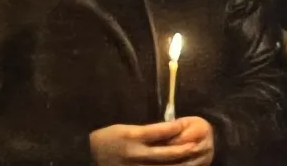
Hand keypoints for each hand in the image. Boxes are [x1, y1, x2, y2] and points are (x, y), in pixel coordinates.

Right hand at [88, 118, 212, 165]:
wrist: (86, 155)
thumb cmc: (108, 139)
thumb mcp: (126, 129)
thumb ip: (149, 131)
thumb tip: (174, 129)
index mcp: (132, 137)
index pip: (161, 131)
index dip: (176, 128)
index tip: (187, 124)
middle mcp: (134, 154)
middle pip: (166, 153)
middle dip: (185, 149)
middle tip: (199, 143)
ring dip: (182, 163)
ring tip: (196, 157)